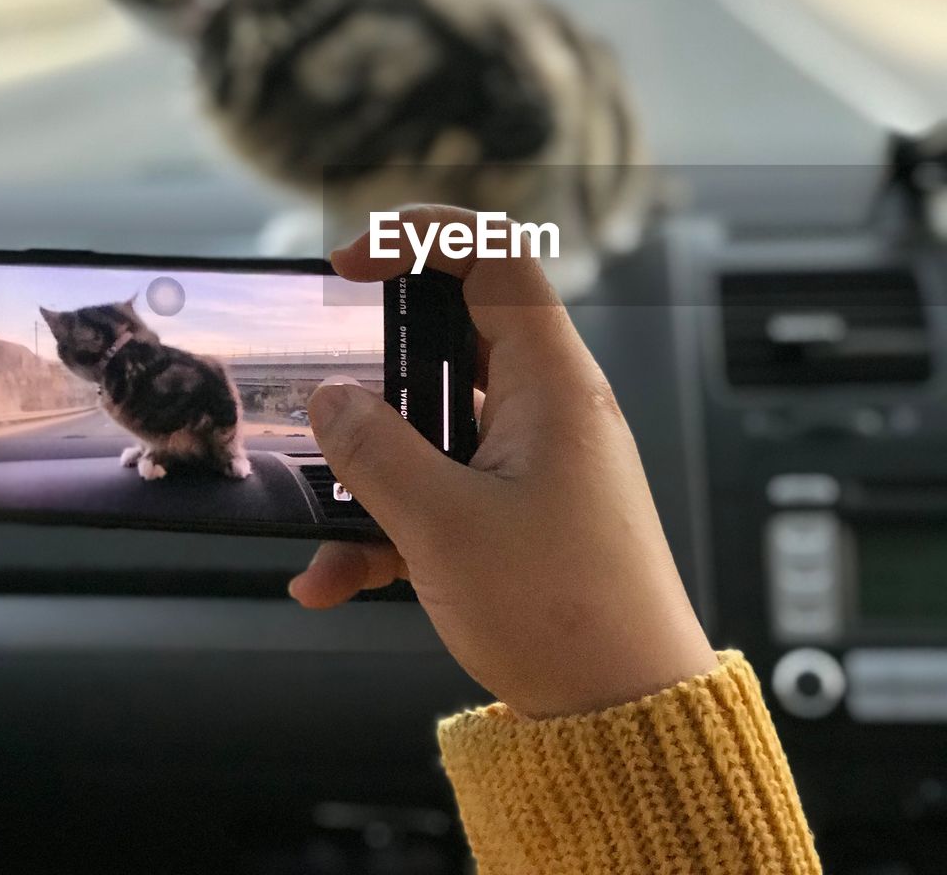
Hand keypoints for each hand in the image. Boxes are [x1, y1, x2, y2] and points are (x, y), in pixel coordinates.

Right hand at [289, 207, 715, 718]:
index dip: (421, 236)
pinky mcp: (520, 510)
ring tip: (324, 531)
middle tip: (328, 393)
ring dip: (373, 470)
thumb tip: (330, 400)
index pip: (494, 256)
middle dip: (380, 367)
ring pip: (437, 424)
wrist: (624, 710)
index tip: (350, 263)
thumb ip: (374, 450)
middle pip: (454, 337)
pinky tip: (336, 580)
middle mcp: (548, 407)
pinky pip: (443, 488)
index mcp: (551, 381)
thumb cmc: (564, 613)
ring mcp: (534, 460)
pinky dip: (389, 523)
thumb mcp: (442, 525)